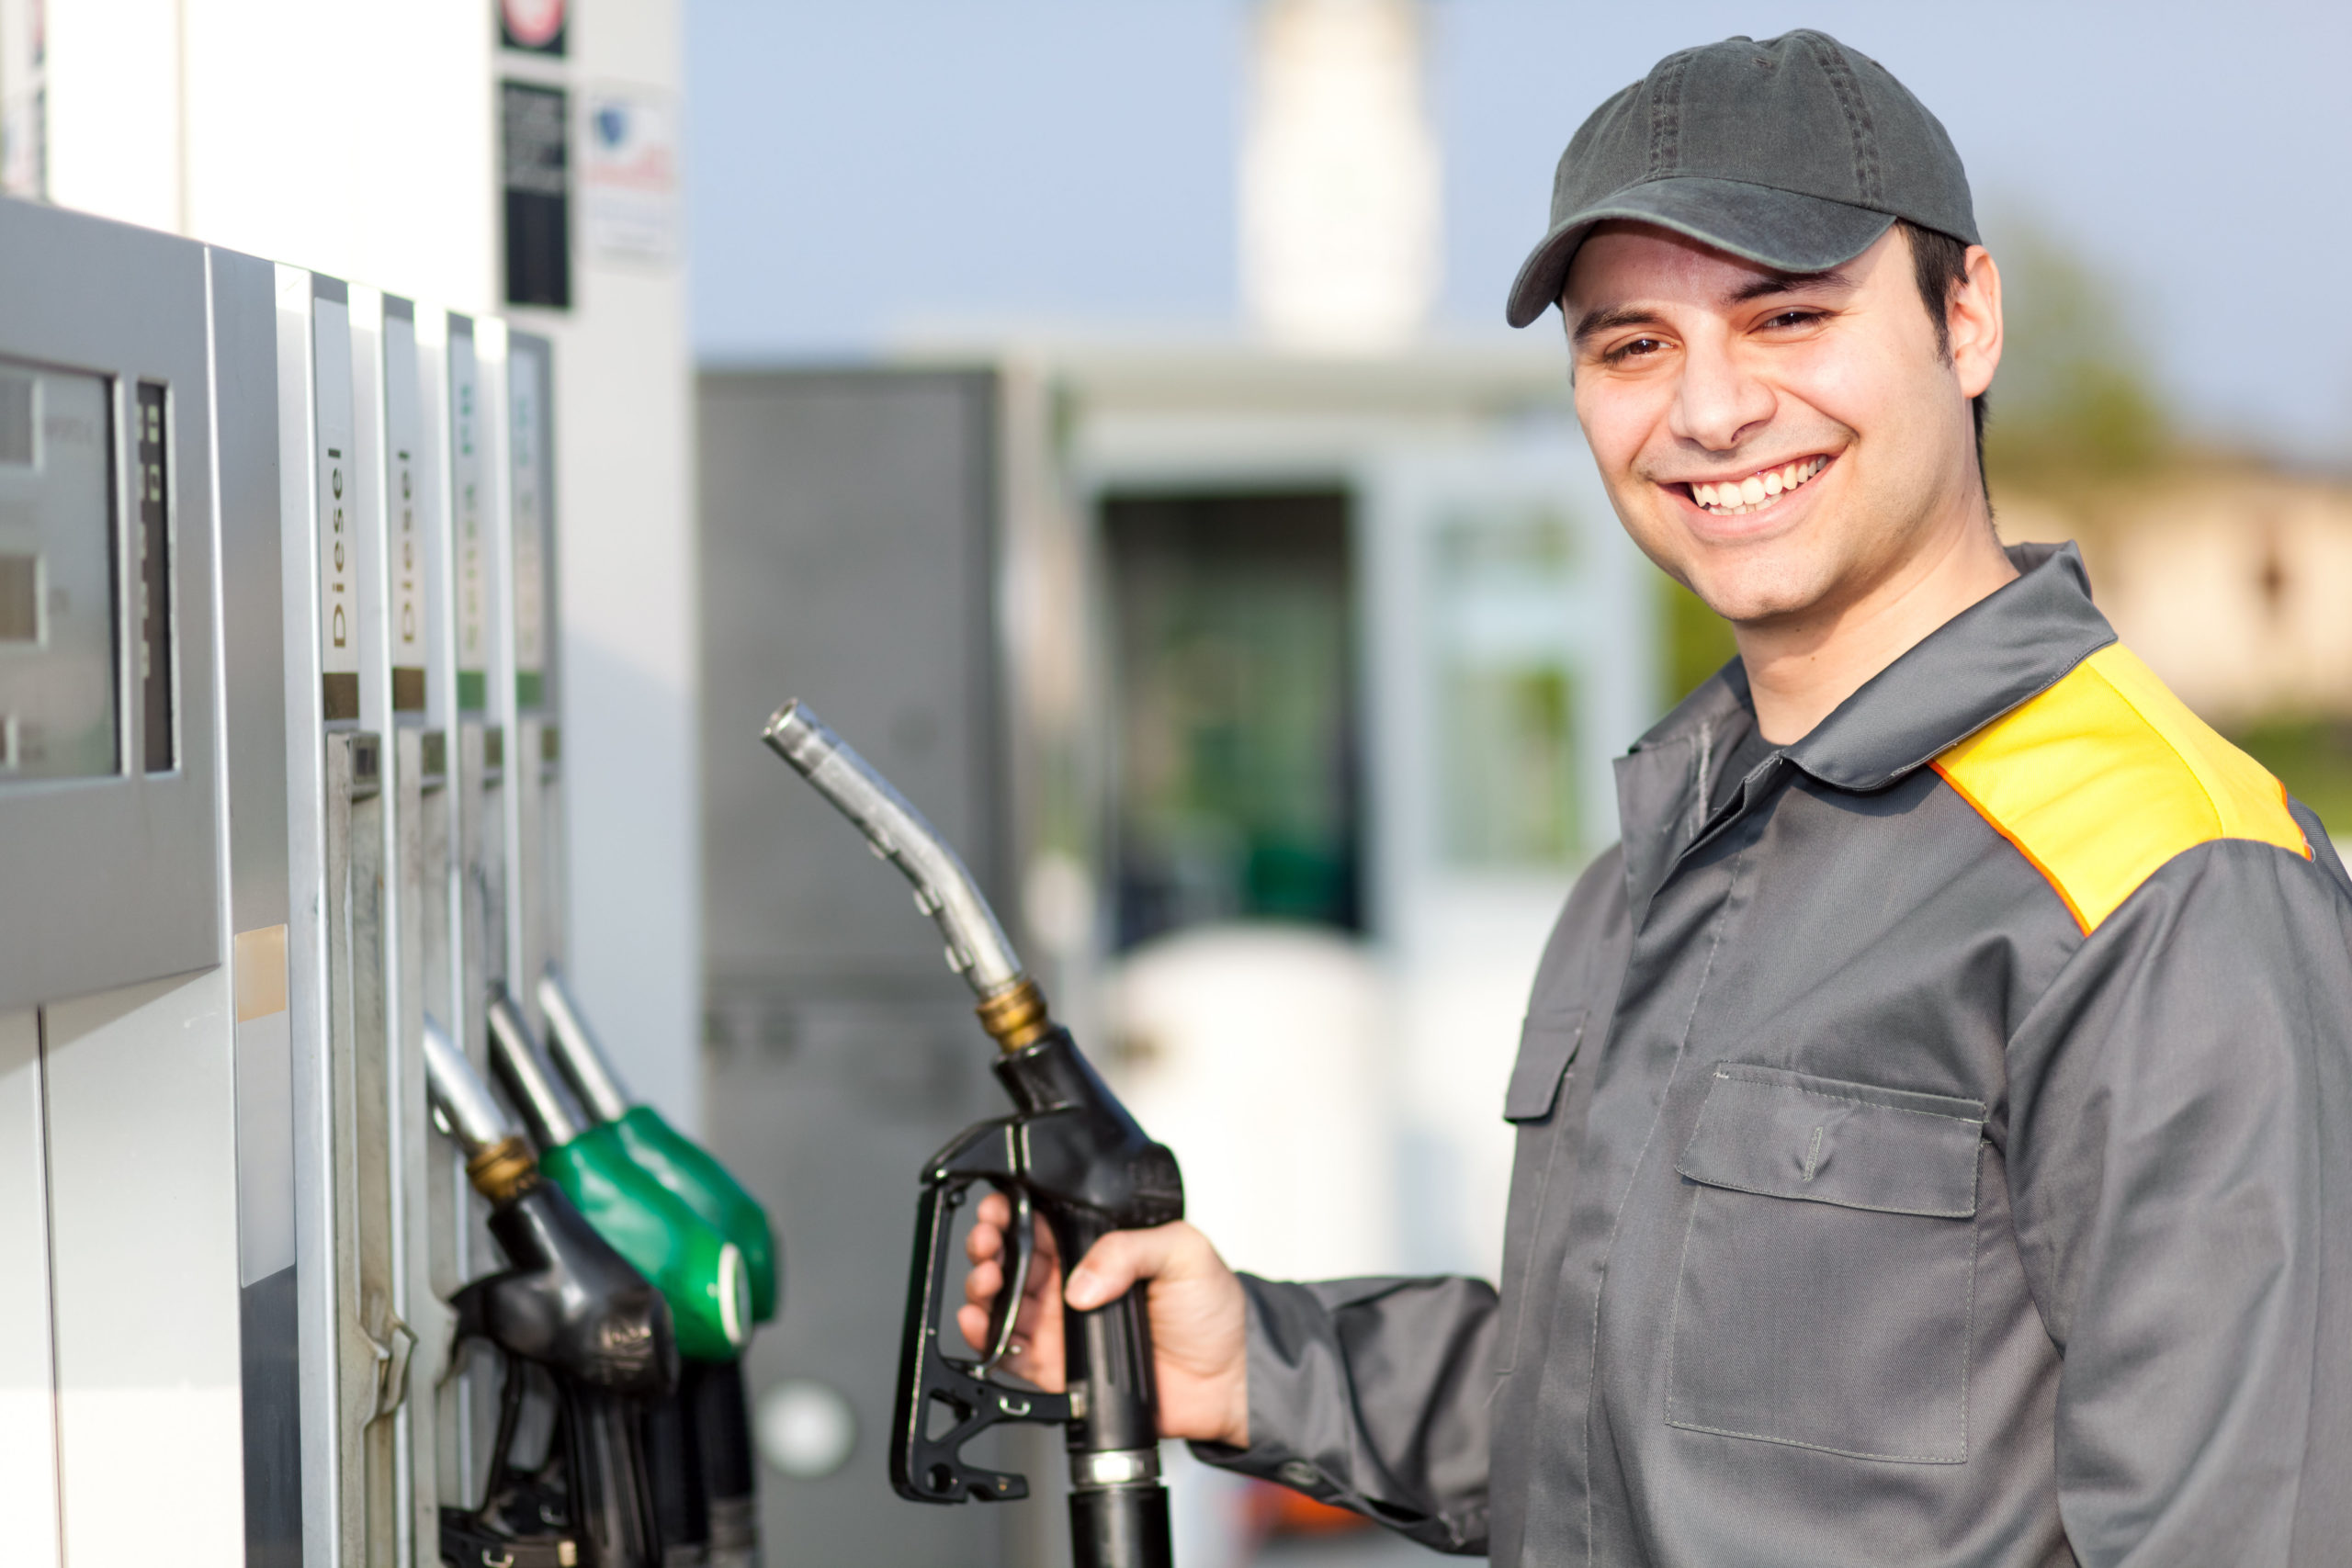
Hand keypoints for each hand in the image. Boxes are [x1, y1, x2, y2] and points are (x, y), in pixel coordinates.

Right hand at [960, 1192, 1249, 1447]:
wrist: (1228, 1377)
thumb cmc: (1214, 1310)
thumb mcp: (1183, 1252)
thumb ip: (1129, 1249)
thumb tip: (1080, 1281)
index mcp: (1098, 1248)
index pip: (1043, 1221)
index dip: (1013, 1210)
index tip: (1000, 1207)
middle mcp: (1073, 1283)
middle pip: (1011, 1258)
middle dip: (988, 1244)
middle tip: (988, 1242)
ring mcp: (1062, 1326)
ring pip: (1003, 1302)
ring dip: (982, 1287)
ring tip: (987, 1278)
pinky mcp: (1058, 1369)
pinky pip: (1009, 1354)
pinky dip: (985, 1338)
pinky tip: (981, 1321)